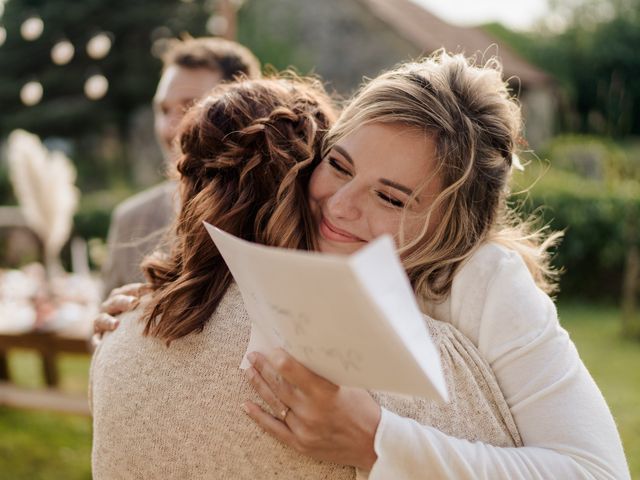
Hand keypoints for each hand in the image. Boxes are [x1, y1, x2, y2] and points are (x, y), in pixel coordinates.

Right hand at [90, 283, 150, 348]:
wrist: (125, 342)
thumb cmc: (139, 318)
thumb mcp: (143, 307)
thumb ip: (152, 299)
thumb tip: (168, 288)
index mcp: (120, 297)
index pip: (126, 290)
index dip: (135, 289)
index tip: (148, 289)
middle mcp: (109, 308)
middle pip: (113, 301)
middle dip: (123, 301)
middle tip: (134, 302)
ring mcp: (101, 323)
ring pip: (100, 319)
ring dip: (107, 321)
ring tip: (116, 324)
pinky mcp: (98, 339)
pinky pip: (96, 340)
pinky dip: (98, 342)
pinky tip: (101, 344)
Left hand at [242, 349, 380, 470]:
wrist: (374, 444)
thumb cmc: (364, 409)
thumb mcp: (350, 384)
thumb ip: (326, 372)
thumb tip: (305, 353)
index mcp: (325, 393)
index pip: (292, 371)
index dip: (279, 358)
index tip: (271, 349)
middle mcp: (311, 411)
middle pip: (279, 385)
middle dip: (263, 368)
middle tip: (253, 356)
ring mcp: (304, 429)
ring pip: (275, 404)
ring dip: (259, 386)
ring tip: (249, 372)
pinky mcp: (301, 444)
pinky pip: (274, 429)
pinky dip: (259, 416)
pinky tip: (247, 405)